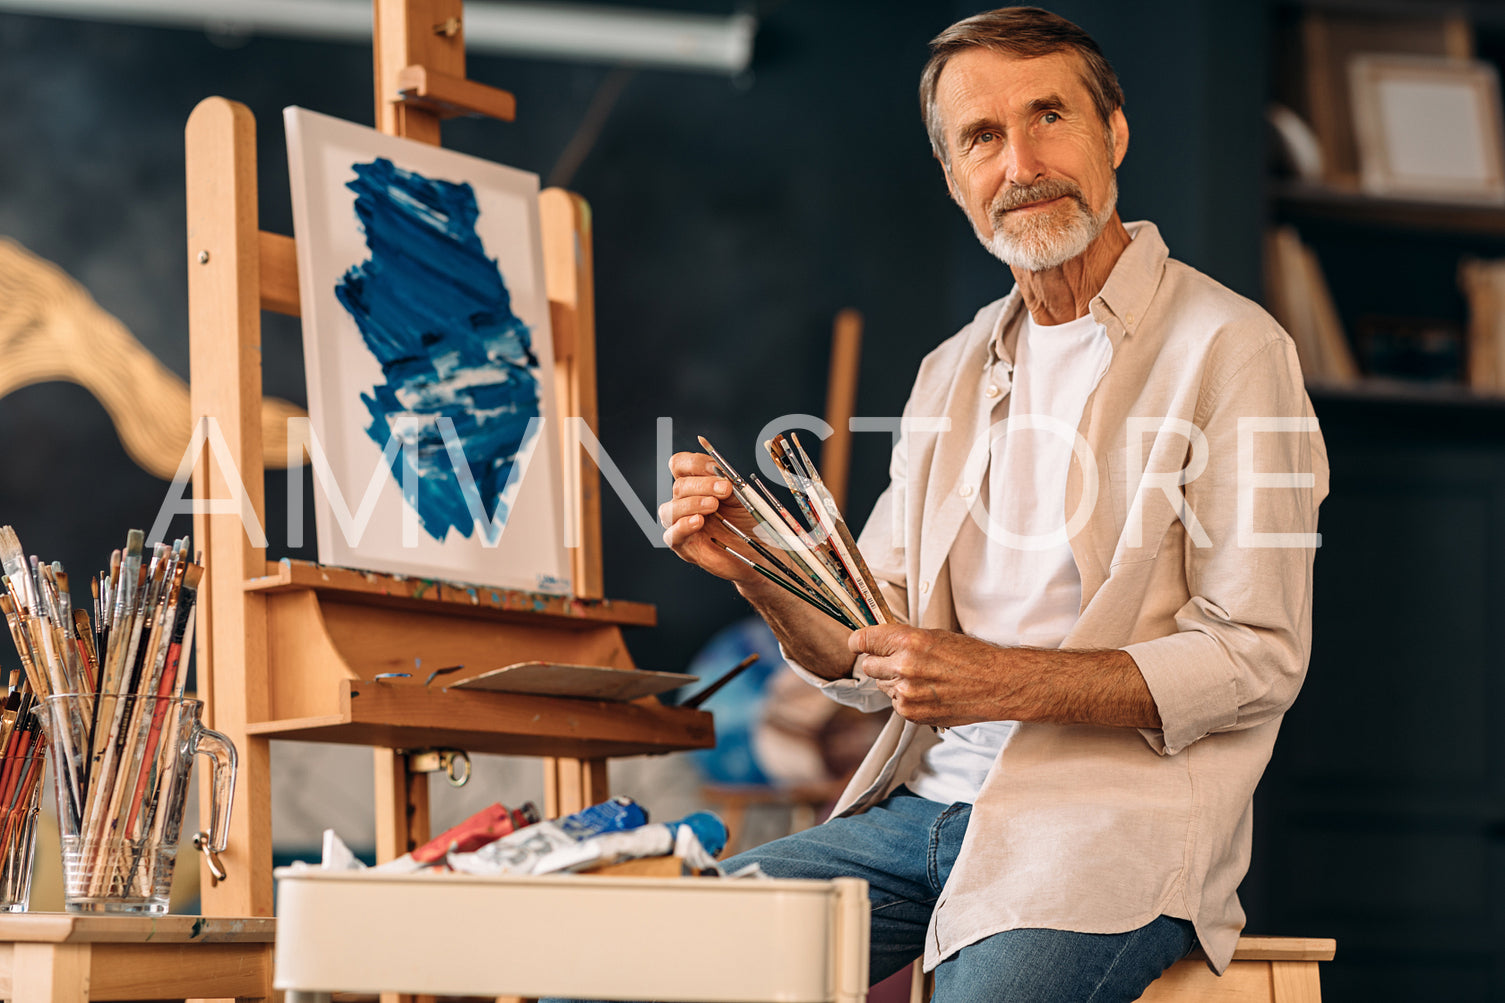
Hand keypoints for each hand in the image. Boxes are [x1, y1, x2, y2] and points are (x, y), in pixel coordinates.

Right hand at [659, 451, 761, 583]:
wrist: (760, 549)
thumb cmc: (750, 522)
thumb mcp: (742, 495)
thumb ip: (728, 482)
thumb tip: (719, 471)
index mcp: (697, 486)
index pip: (680, 465)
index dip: (695, 464)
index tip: (715, 468)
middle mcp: (686, 503)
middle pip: (679, 486)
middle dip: (703, 485)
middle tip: (725, 489)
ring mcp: (682, 525)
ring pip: (669, 509)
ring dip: (692, 503)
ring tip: (713, 506)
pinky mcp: (684, 546)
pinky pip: (672, 535)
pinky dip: (683, 526)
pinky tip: (698, 521)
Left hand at [849, 624, 1009, 726]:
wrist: (996, 684)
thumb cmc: (972, 657)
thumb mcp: (935, 636)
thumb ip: (904, 639)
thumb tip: (880, 642)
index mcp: (909, 642)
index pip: (864, 640)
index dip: (859, 642)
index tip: (859, 644)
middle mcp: (904, 667)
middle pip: (868, 665)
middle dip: (880, 662)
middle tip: (900, 662)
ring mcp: (906, 693)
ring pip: (882, 685)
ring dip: (894, 682)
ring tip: (923, 679)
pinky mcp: (911, 713)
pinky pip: (895, 703)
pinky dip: (906, 699)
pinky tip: (928, 693)